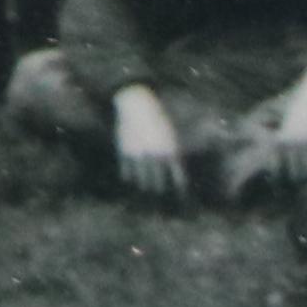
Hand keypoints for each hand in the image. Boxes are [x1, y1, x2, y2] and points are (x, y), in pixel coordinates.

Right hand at [112, 86, 187, 205]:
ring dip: (144, 188)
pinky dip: (129, 176)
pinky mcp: (126, 149)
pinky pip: (127, 170)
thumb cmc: (156, 118)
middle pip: (158, 182)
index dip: (179, 192)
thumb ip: (171, 155)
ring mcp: (140, 153)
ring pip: (142, 179)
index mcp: (170, 150)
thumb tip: (175, 176)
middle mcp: (156, 154)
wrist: (136, 102)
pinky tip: (129, 180)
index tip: (180, 203)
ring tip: (144, 195)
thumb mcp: (169, 135)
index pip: (177, 178)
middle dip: (159, 193)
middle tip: (160, 204)